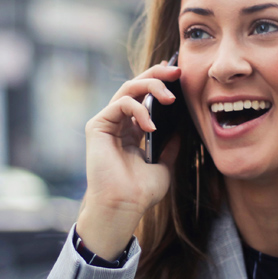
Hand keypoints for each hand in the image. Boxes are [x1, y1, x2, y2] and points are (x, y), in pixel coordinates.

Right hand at [76, 62, 181, 259]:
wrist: (125, 206)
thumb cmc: (141, 191)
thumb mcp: (164, 163)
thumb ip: (170, 144)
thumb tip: (180, 127)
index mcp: (131, 130)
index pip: (144, 97)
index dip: (159, 81)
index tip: (178, 75)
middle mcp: (118, 122)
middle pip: (135, 86)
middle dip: (157, 74)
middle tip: (177, 72)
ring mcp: (107, 122)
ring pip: (127, 89)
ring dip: (151, 86)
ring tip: (170, 97)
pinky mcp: (97, 126)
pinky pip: (120, 104)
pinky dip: (138, 109)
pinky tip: (151, 126)